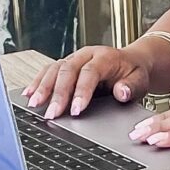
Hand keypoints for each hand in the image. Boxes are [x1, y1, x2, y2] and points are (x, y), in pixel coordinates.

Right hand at [24, 46, 151, 118]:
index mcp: (105, 57)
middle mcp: (86, 55)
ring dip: (43, 87)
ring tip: (35, 105)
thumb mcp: (140, 81)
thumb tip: (122, 92)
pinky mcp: (66, 65)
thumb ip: (132, 87)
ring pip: (54, 69)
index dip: (81, 91)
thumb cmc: (134, 74)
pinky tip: (29, 94)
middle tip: (52, 114)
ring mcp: (74, 58)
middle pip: (67, 71)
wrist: (131, 62)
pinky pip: (48, 71)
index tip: (76, 110)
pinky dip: (37, 82)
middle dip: (58, 94)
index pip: (90, 72)